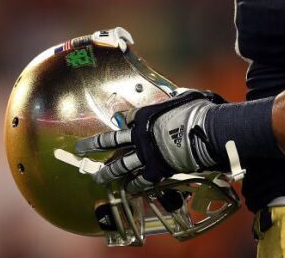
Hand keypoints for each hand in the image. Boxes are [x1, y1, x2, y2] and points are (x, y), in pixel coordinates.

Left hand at [75, 90, 224, 191]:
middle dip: (93, 144)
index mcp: (146, 115)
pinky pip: (141, 180)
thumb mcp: (187, 98)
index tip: (121, 121)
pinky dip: (134, 185)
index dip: (124, 120)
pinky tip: (128, 189)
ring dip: (107, 171)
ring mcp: (145, 154)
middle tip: (79, 148)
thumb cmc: (198, 111)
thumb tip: (182, 95)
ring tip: (97, 177)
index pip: (128, 118)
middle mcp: (139, 135)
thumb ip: (180, 98)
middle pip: (110, 140)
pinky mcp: (156, 171)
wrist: (204, 132)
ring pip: (120, 164)